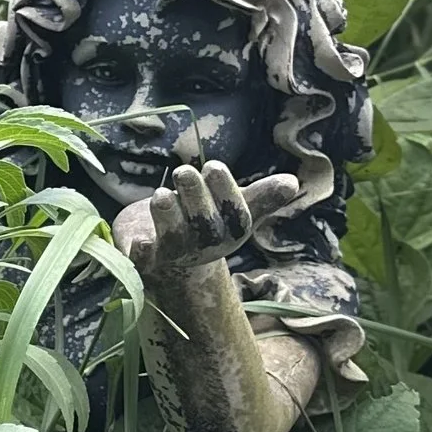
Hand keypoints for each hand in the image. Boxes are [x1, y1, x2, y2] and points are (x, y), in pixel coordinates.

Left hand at [113, 161, 299, 290]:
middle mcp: (205, 246)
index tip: (212, 167)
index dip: (224, 191)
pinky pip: (143, 260)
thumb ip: (260, 197)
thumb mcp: (235, 209)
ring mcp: (175, 255)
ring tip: (161, 195)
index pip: (235, 215)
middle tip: (184, 172)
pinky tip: (138, 243)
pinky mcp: (145, 261)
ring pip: (173, 238)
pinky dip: (140, 252)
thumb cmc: (207, 225)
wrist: (172, 263)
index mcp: (230, 232)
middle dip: (195, 196)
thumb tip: (293, 182)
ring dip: (167, 215)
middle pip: (204, 224)